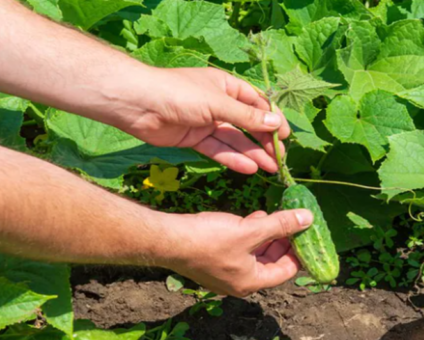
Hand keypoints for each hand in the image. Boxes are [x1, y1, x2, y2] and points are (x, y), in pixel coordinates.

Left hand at [119, 67, 290, 174]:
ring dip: (253, 154)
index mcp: (227, 86)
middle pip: (248, 125)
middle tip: (281, 159)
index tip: (286, 136)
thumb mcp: (218, 103)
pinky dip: (233, 159)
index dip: (272, 120)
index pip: (257, 104)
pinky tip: (249, 169)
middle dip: (265, 141)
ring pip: (235, 140)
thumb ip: (246, 117)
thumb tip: (276, 124)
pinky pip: (218, 150)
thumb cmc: (179, 93)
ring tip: (272, 169)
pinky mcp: (195, 139)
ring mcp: (207, 122)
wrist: (137, 103)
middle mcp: (219, 104)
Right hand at [162, 209, 312, 296]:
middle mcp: (239, 283)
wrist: (168, 240)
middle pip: (271, 263)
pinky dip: (249, 235)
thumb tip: (308, 218)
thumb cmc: (209, 240)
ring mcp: (225, 273)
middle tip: (293, 221)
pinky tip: (252, 217)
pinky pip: (240, 250)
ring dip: (266, 235)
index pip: (286, 271)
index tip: (306, 233)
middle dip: (283, 241)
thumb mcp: (251, 230)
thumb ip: (280, 225)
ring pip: (255, 254)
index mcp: (252, 282)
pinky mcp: (213, 261)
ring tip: (274, 215)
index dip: (299, 251)